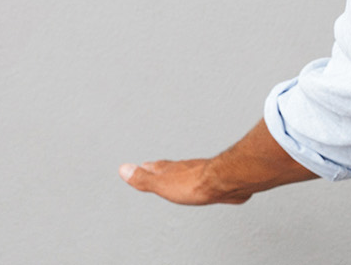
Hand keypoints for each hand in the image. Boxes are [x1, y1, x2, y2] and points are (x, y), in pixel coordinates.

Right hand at [120, 159, 251, 205]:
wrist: (227, 182)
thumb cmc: (196, 184)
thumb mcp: (162, 184)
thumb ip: (143, 178)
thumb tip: (123, 169)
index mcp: (171, 170)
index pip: (155, 167)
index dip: (147, 168)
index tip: (140, 166)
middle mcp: (186, 168)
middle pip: (171, 168)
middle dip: (162, 169)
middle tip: (156, 167)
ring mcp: (203, 172)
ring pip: (188, 172)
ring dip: (181, 174)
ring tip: (178, 176)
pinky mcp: (218, 181)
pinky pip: (206, 180)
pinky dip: (200, 181)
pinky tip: (204, 184)